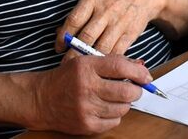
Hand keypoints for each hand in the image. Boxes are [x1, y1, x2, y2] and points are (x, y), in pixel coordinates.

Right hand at [30, 53, 149, 134]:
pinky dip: (115, 115)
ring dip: (125, 103)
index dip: (138, 72)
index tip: (146, 76)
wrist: (40, 99)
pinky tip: (106, 108)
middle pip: (126, 91)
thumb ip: (114, 62)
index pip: (120, 67)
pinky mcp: (85, 125)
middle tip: (133, 88)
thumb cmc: (67, 78)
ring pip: (123, 108)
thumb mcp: (87, 62)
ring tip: (116, 98)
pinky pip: (114, 122)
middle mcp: (86, 88)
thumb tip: (141, 66)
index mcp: (86, 67)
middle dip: (136, 90)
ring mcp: (86, 108)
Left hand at [57, 0, 163, 56]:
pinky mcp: (130, 33)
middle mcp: (106, 10)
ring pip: (100, 48)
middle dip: (73, 54)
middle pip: (86, 37)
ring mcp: (119, 22)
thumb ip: (79, 14)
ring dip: (89, 60)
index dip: (63, 37)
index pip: (73, 20)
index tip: (58, 48)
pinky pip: (116, 52)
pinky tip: (100, 64)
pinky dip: (106, 61)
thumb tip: (61, 33)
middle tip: (66, 64)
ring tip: (81, 67)